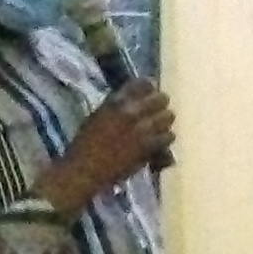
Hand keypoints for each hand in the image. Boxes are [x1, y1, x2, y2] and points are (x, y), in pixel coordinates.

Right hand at [42, 80, 175, 212]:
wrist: (84, 169)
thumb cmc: (85, 144)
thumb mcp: (98, 116)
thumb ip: (117, 107)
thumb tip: (137, 102)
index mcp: (115, 101)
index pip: (143, 84)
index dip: (150, 89)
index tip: (150, 94)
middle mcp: (130, 111)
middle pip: (161, 98)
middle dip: (161, 105)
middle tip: (158, 113)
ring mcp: (141, 128)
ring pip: (168, 117)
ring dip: (164, 123)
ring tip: (159, 130)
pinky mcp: (148, 146)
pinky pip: (168, 136)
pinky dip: (165, 140)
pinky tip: (159, 145)